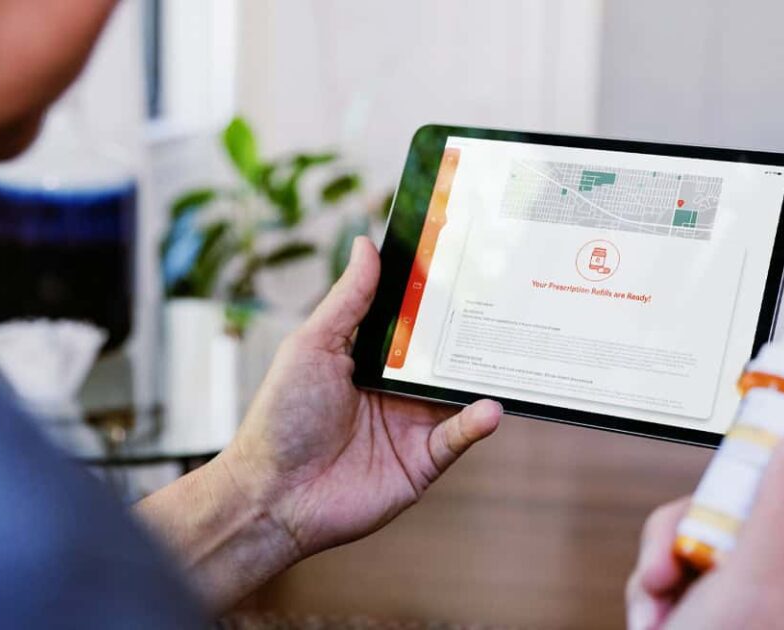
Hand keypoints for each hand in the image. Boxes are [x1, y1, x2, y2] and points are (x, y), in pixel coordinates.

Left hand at [224, 236, 501, 556]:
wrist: (274, 496)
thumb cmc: (282, 417)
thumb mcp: (312, 346)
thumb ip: (348, 301)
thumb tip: (367, 244)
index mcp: (369, 357)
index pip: (411, 320)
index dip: (435, 294)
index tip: (466, 261)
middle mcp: (395, 388)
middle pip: (442, 353)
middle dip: (471, 330)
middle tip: (506, 299)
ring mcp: (411, 424)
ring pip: (457, 393)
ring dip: (483, 375)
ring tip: (509, 350)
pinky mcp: (421, 461)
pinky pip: (456, 437)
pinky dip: (475, 422)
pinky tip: (490, 407)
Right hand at [626, 426, 783, 629]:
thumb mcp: (756, 581)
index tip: (749, 442)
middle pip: (751, 498)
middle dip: (699, 516)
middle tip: (687, 546)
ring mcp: (750, 597)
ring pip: (703, 532)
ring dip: (665, 557)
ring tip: (662, 599)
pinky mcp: (711, 610)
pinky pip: (678, 569)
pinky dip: (656, 590)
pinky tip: (656, 619)